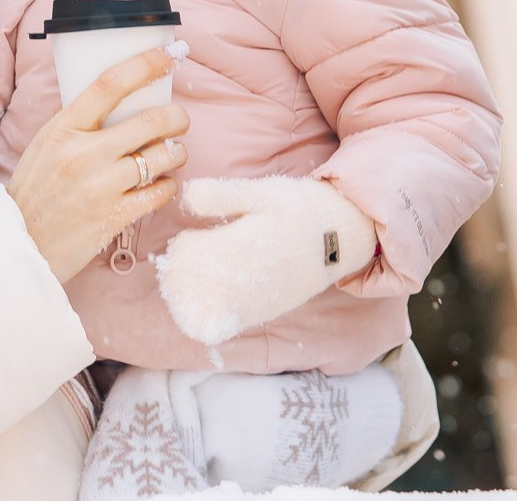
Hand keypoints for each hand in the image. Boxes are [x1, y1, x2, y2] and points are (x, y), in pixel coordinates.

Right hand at [5, 48, 189, 282]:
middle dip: (178, 116)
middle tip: (180, 119)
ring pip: (163, 156)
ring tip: (172, 153)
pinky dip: (169, 184)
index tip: (169, 56)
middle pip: (151, 121)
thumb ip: (78, 123)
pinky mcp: (114, 217)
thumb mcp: (46, 145)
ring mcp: (101, 186)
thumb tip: (117, 98)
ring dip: (177, 152)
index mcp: (63, 129)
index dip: (145, 64)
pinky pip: (161, 192)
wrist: (20, 244)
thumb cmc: (35, 191)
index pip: (110, 84)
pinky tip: (161, 183)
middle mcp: (84, 154)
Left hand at [155, 177, 377, 345]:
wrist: (337, 238)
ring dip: (191, 297)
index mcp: (230, 248)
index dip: (179, 250)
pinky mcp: (259, 315)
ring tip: (203, 277)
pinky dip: (210, 312)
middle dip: (179, 277)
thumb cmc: (295, 209)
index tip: (190, 238)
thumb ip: (219, 195)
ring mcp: (247, 304)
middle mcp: (235, 283)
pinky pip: (221, 323)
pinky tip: (217, 294)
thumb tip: (183, 195)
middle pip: (183, 290)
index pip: (181, 259)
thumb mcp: (258, 193)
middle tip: (189, 260)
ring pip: (198, 312)